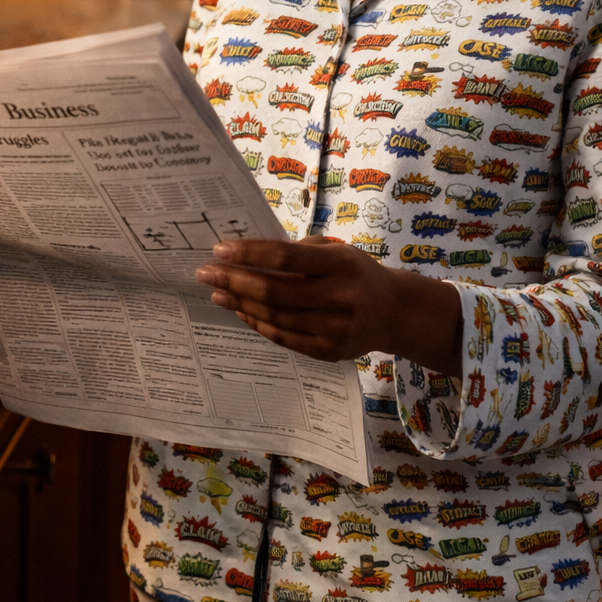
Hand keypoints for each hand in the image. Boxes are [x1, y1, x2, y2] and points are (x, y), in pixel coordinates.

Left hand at [195, 236, 462, 373]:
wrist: (395, 313)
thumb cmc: (357, 274)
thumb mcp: (337, 252)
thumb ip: (298, 253)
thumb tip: (246, 255)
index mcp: (341, 265)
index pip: (286, 257)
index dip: (250, 253)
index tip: (220, 249)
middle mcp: (340, 298)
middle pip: (274, 291)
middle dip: (234, 281)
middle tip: (206, 273)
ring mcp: (334, 329)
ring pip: (274, 317)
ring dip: (240, 304)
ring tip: (218, 293)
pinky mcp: (328, 351)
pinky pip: (283, 338)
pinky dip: (258, 324)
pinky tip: (241, 311)